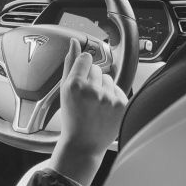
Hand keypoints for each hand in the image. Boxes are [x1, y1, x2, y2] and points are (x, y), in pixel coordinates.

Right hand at [49, 38, 127, 185]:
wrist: (83, 144)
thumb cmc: (72, 116)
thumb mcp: (64, 90)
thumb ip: (70, 63)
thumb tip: (74, 42)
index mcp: (75, 85)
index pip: (86, 59)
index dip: (83, 69)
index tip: (81, 81)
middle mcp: (92, 90)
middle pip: (98, 69)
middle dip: (92, 80)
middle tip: (86, 98)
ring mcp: (108, 98)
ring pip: (109, 78)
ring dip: (104, 88)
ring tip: (95, 105)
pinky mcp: (122, 105)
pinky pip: (118, 89)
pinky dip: (113, 96)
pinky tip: (105, 109)